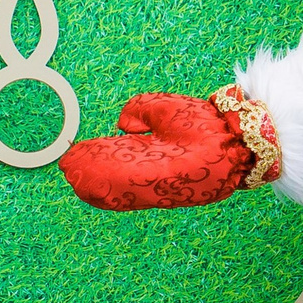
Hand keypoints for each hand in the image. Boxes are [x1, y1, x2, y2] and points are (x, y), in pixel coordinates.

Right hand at [58, 93, 252, 211]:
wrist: (234, 135)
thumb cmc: (206, 121)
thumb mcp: (163, 109)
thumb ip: (138, 111)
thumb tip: (120, 125)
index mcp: (154, 152)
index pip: (119, 157)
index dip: (98, 157)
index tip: (77, 155)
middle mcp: (154, 171)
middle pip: (116, 174)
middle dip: (92, 173)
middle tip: (68, 172)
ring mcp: (159, 183)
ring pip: (120, 186)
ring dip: (96, 183)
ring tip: (75, 178)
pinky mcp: (167, 192)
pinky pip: (133, 194)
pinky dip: (112, 192)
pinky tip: (95, 186)